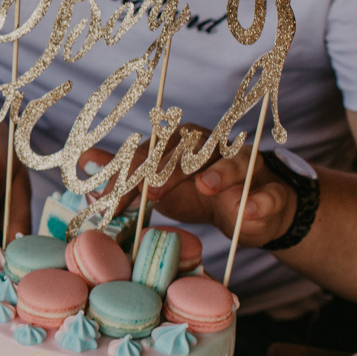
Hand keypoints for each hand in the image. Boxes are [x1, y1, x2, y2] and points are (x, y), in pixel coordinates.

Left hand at [77, 128, 295, 247]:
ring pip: (234, 163)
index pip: (151, 152)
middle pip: (191, 151)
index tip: (110, 199)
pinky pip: (268, 193)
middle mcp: (214, 148)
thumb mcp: (159, 184)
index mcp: (182, 144)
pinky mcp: (272, 191)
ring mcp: (246, 167)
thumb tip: (84, 159)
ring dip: (219, 173)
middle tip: (153, 191)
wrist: (252, 211)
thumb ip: (126, 173)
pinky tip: (246, 211)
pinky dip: (258, 201)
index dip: (129, 174)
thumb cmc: (198, 193)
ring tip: (206, 186)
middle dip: (169, 169)